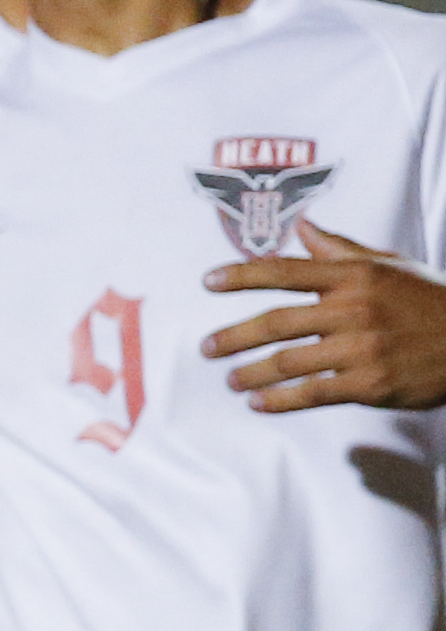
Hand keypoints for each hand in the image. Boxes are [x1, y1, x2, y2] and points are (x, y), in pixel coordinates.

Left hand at [202, 223, 445, 411]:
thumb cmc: (430, 300)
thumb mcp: (391, 265)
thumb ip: (340, 249)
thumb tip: (301, 226)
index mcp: (354, 277)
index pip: (285, 271)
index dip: (241, 276)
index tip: (207, 282)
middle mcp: (353, 310)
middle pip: (276, 322)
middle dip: (234, 336)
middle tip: (206, 347)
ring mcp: (361, 348)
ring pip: (288, 362)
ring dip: (251, 373)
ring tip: (230, 379)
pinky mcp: (369, 383)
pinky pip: (313, 393)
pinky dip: (279, 400)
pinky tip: (258, 404)